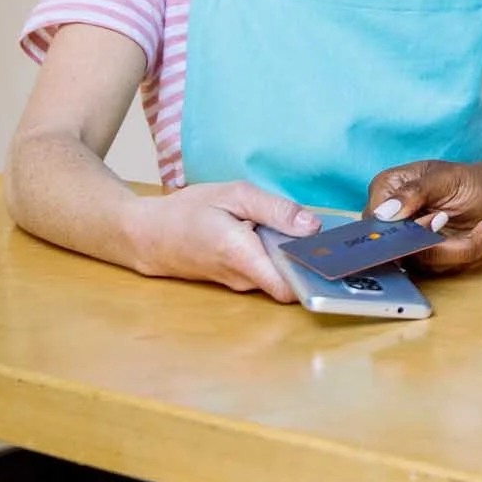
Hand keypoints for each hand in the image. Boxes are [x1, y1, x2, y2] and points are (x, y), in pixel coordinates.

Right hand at [125, 180, 317, 301]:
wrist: (149, 236)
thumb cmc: (188, 211)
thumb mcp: (234, 195)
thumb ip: (275, 210)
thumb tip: (312, 225)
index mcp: (243, 256)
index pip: (289, 287)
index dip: (314, 273)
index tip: (333, 255)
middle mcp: (244, 278)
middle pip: (291, 278)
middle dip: (308, 258)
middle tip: (325, 234)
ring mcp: (240, 283)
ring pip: (279, 274)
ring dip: (290, 255)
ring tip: (300, 229)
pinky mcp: (237, 280)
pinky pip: (266, 271)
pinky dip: (275, 255)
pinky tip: (276, 234)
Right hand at [365, 158, 481, 274]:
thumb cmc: (464, 179)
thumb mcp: (443, 177)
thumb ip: (413, 192)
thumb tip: (384, 212)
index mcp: (385, 190)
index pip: (377, 222)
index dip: (404, 230)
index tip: (438, 219)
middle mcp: (393, 220)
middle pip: (399, 247)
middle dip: (439, 242)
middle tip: (467, 225)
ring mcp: (409, 242)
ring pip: (425, 261)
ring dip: (461, 247)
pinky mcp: (428, 258)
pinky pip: (444, 266)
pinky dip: (470, 251)